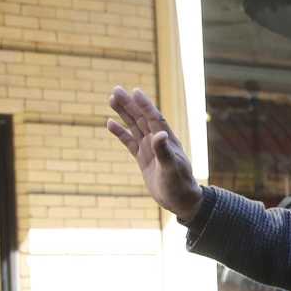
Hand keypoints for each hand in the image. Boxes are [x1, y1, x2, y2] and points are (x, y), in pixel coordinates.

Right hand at [106, 87, 204, 219]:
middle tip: (116, 89)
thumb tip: (160, 134)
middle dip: (130, 104)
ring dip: (124, 113)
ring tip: (111, 99)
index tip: (135, 91)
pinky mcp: (143, 158)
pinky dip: (120, 133)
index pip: (155, 118)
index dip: (145, 105)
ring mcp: (150, 149)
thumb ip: (164, 151)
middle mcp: (159, 141)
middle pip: (142, 118)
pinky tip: (110, 123)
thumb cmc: (180, 184)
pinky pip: (129, 142)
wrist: (180, 200)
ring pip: (134, 127)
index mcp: (168, 140)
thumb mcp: (171, 168)